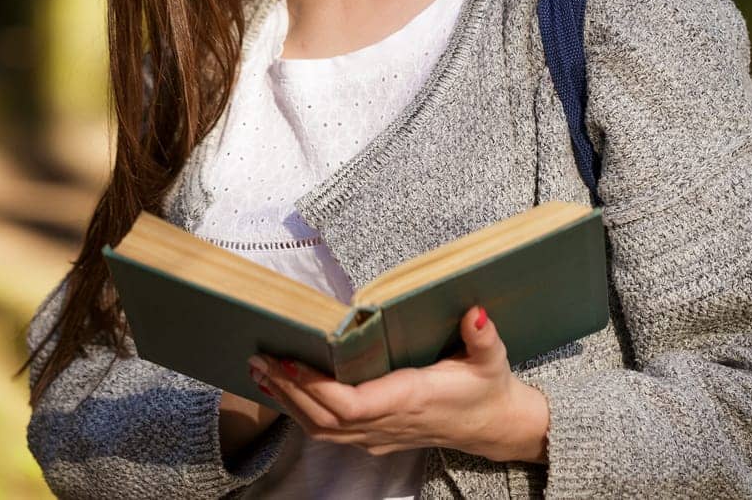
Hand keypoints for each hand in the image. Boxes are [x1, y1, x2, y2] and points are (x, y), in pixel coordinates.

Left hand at [247, 305, 548, 463]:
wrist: (494, 426)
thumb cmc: (487, 387)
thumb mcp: (492, 358)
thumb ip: (484, 336)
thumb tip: (476, 313)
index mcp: (410, 400)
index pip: (351, 405)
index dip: (315, 389)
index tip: (287, 362)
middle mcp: (388, 423)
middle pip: (324, 418)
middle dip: (287, 390)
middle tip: (257, 359)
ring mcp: (379, 436)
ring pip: (321, 430)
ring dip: (287, 403)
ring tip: (260, 372)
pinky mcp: (374, 439)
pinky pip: (329, 433)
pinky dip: (301, 413)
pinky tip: (283, 391)